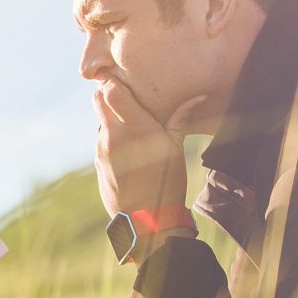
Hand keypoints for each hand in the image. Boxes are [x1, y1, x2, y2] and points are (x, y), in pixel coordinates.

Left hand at [93, 79, 205, 217]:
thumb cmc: (167, 182)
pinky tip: (127, 147)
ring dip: (110, 117)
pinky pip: (101, 141)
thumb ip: (181, 119)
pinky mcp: (98, 163)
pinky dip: (110, 137)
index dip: (114, 81)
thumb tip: (198, 96)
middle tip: (125, 95)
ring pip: (100, 121)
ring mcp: (102, 149)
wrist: (146, 220)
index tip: (123, 78)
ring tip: (130, 123)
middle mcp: (113, 134)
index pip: (111, 91)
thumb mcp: (176, 148)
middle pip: (98, 100)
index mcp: (134, 126)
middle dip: (109, 94)